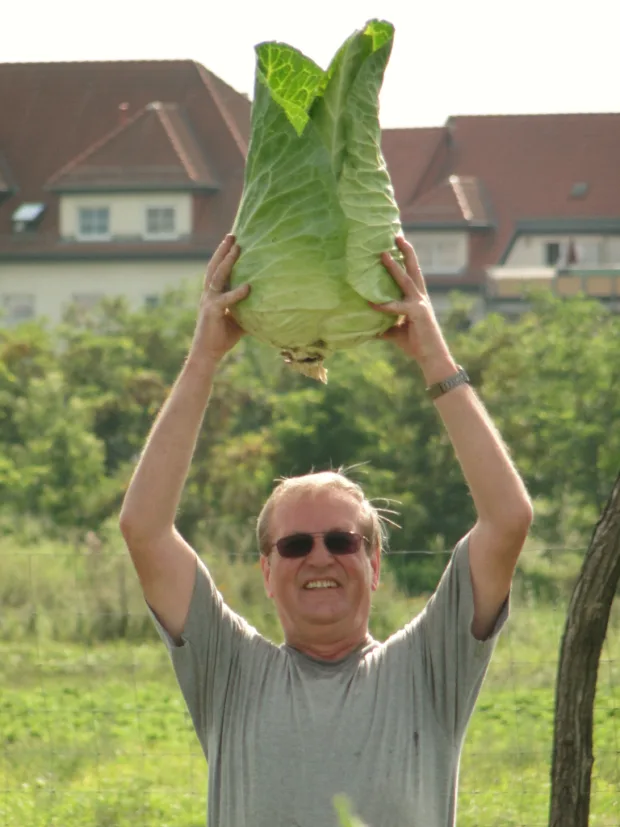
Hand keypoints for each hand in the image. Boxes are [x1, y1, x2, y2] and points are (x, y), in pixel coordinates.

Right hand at [189, 235, 249, 363]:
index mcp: (214, 294)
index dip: (224, 255)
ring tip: (236, 248)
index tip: (232, 240)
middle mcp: (209, 294)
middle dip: (223, 250)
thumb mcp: (240, 320)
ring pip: (217, 276)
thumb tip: (270, 307)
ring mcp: (209, 301)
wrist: (208, 354)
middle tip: (232, 235)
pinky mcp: (212, 312)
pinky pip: (226, 300)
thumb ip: (250, 310)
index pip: (218, 270)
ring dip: (227, 261)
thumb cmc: (223, 337)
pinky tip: (248, 287)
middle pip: (215, 266)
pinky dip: (237, 293)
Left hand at [371, 236, 456, 381]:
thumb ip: (384, 327)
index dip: (406, 258)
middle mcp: (420, 297)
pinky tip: (372, 302)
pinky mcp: (417, 314)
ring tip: (383, 254)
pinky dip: (384, 305)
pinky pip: (397, 307)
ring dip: (394, 267)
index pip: (411, 274)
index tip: (399, 244)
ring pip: (406, 281)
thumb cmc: (416, 345)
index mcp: (417, 298)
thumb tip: (369, 329)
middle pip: (413, 269)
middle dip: (406, 252)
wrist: (431, 358)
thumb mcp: (395, 333)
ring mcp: (420, 304)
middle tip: (397, 235)